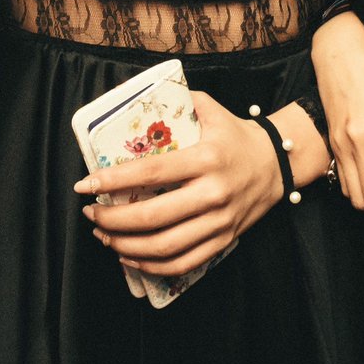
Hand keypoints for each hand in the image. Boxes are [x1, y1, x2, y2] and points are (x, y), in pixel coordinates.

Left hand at [75, 91, 280, 278]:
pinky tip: (129, 255)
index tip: (85, 184)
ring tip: (103, 236)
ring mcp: (220, 221)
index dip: (113, 181)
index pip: (151, 173)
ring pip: (165, 246)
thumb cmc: (236, 136)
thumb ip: (178, 101)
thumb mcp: (211, 110)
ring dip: (125, 245)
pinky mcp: (224, 240)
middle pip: (153, 217)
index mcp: (206, 158)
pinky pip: (183, 263)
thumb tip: (134, 98)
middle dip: (113, 219)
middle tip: (90, 212)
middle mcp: (213, 193)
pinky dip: (151, 265)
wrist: (278, 163)